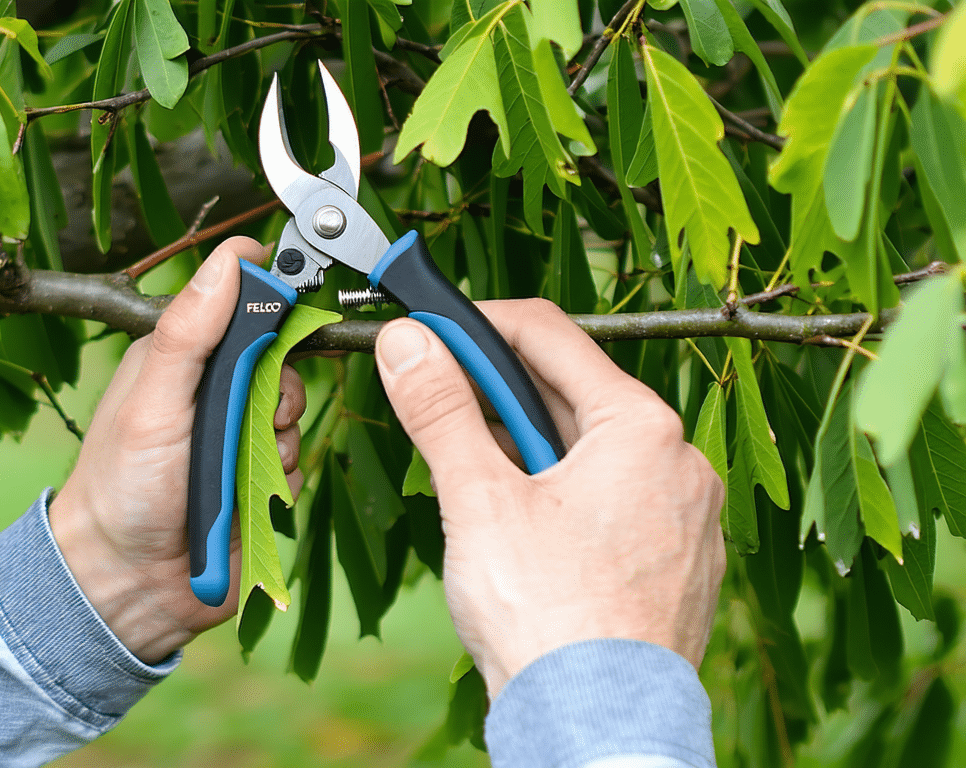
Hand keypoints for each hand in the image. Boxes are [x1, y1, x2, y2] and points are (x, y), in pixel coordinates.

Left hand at [48, 238, 306, 663]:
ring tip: (238, 470)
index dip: (271, 308)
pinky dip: (283, 481)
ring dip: (278, 443)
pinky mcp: (256, 481)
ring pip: (295, 417)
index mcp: (179, 357)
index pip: (242, 306)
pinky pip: (298, 466)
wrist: (127, 585)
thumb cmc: (121, 489)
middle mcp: (210, 392)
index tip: (287, 315)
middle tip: (255, 418)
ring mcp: (234, 437)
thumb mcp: (152, 400)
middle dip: (279, 392)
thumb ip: (189, 332)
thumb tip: (231, 259)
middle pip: (281, 362)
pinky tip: (249, 497)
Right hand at [374, 299, 724, 697]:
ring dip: (531, 453)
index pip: (551, 336)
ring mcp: (688, 520)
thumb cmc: (549, 618)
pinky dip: (568, 501)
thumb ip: (440, 412)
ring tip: (476, 487)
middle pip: (574, 397)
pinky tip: (528, 539)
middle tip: (437, 405)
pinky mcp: (681, 567)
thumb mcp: (478, 500)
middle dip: (500, 399)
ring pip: (595, 456)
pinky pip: (618, 506)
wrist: (599, 728)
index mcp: (641, 429)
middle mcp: (680, 464)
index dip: (478, 325)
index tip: (429, 332)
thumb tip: (407, 344)